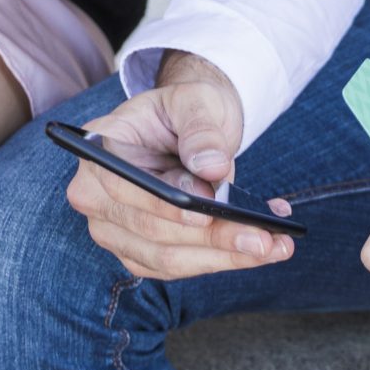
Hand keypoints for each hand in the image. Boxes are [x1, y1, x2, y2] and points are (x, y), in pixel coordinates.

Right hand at [63, 52, 297, 280]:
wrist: (189, 125)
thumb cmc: (186, 109)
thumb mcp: (196, 101)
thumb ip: (201, 130)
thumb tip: (211, 168)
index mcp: (100, 149)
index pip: (122, 186)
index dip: (161, 206)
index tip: (205, 217)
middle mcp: (96, 196)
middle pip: (150, 231)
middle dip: (211, 239)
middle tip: (263, 238)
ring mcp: (113, 230)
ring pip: (167, 259)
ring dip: (223, 258)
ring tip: (273, 246)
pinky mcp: (138, 253)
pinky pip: (178, 268)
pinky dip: (221, 261)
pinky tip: (264, 248)